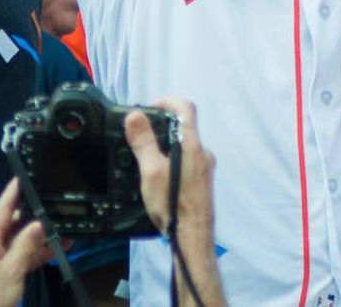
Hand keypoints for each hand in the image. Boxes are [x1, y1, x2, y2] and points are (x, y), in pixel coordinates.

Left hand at [0, 178, 51, 306]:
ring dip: (38, 240)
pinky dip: (32, 255)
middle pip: (13, 224)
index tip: (27, 172)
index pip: (3, 208)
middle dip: (35, 218)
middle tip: (57, 209)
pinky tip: (53, 252)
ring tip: (64, 234)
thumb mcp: (11, 272)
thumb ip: (26, 245)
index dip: (15, 190)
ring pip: (17, 242)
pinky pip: (16, 257)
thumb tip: (39, 223)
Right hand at [124, 98, 215, 245]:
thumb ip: (144, 142)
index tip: (150, 107)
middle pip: (184, 127)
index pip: (185, 107)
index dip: (167, 100)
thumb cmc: (173, 203)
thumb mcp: (151, 171)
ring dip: (168, 146)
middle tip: (142, 136)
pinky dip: (174, 161)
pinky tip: (161, 179)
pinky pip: (188, 162)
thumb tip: (135, 115)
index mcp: (192, 144)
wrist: (192, 238)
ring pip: (186, 146)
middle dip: (163, 126)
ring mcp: (205, 169)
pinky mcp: (203, 183)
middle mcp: (203, 152)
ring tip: (147, 160)